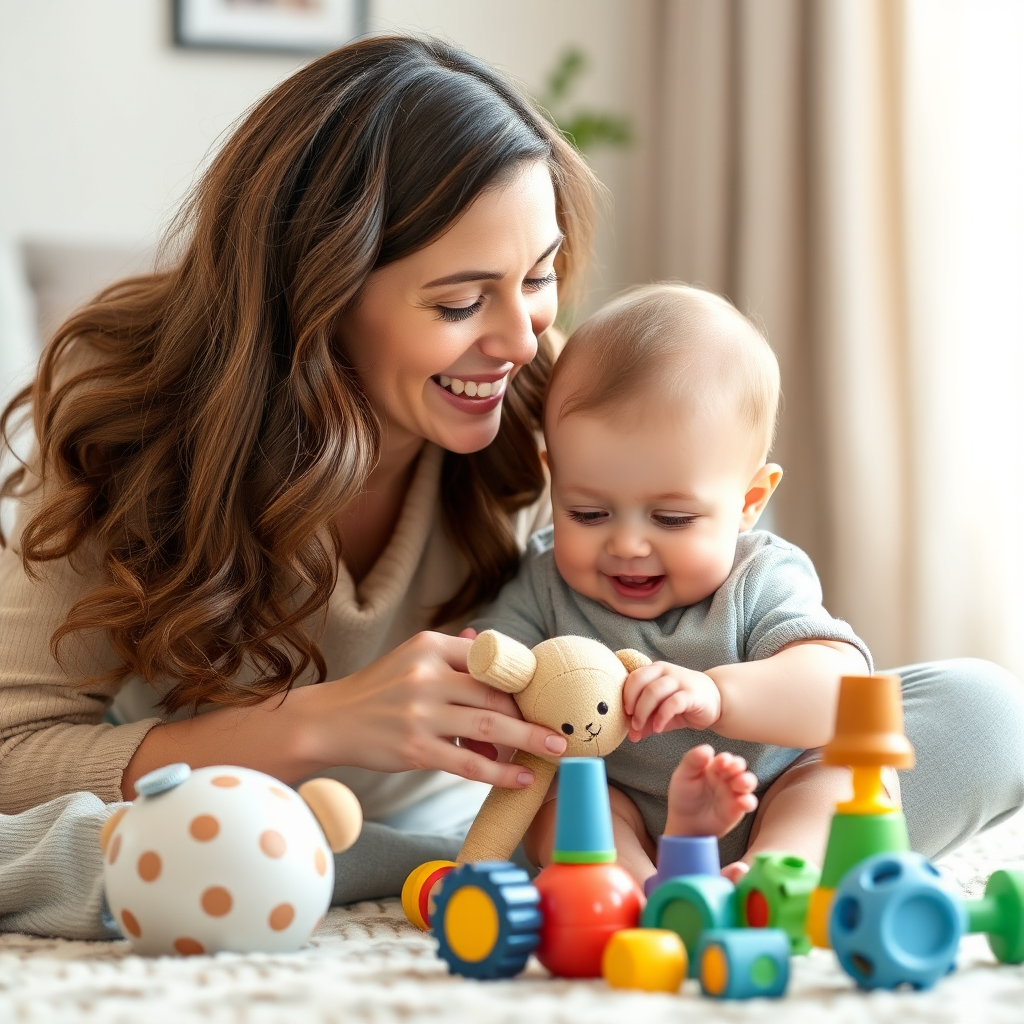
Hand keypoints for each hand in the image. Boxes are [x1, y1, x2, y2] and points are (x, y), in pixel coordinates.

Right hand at [307, 631, 566, 787]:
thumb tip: (486, 640)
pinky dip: (499, 771)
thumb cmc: (377, 690)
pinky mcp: (415, 748)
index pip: (489, 659)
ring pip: (489, 725)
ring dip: (528, 740)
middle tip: (561, 727)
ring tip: (555, 751)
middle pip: (495, 692)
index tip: (545, 694)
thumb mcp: (411, 658)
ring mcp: (421, 713)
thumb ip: (451, 652)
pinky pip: (468, 762)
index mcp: (430, 646)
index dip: (522, 679)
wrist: (329, 721)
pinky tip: (520, 778)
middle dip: (532, 712)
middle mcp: (427, 675)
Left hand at [622, 661, 721, 740]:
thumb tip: (631, 736)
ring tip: (641, 727)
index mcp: (654, 671)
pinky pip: (672, 703)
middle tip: (632, 722)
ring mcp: (679, 680)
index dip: (625, 696)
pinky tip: (658, 728)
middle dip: (632, 704)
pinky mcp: (692, 694)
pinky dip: (661, 717)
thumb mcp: (660, 713)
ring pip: (653, 691)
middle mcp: (665, 671)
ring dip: (643, 712)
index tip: (624, 714)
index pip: (633, 677)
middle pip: (640, 682)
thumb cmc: (684, 704)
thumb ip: (645, 722)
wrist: (716, 700)